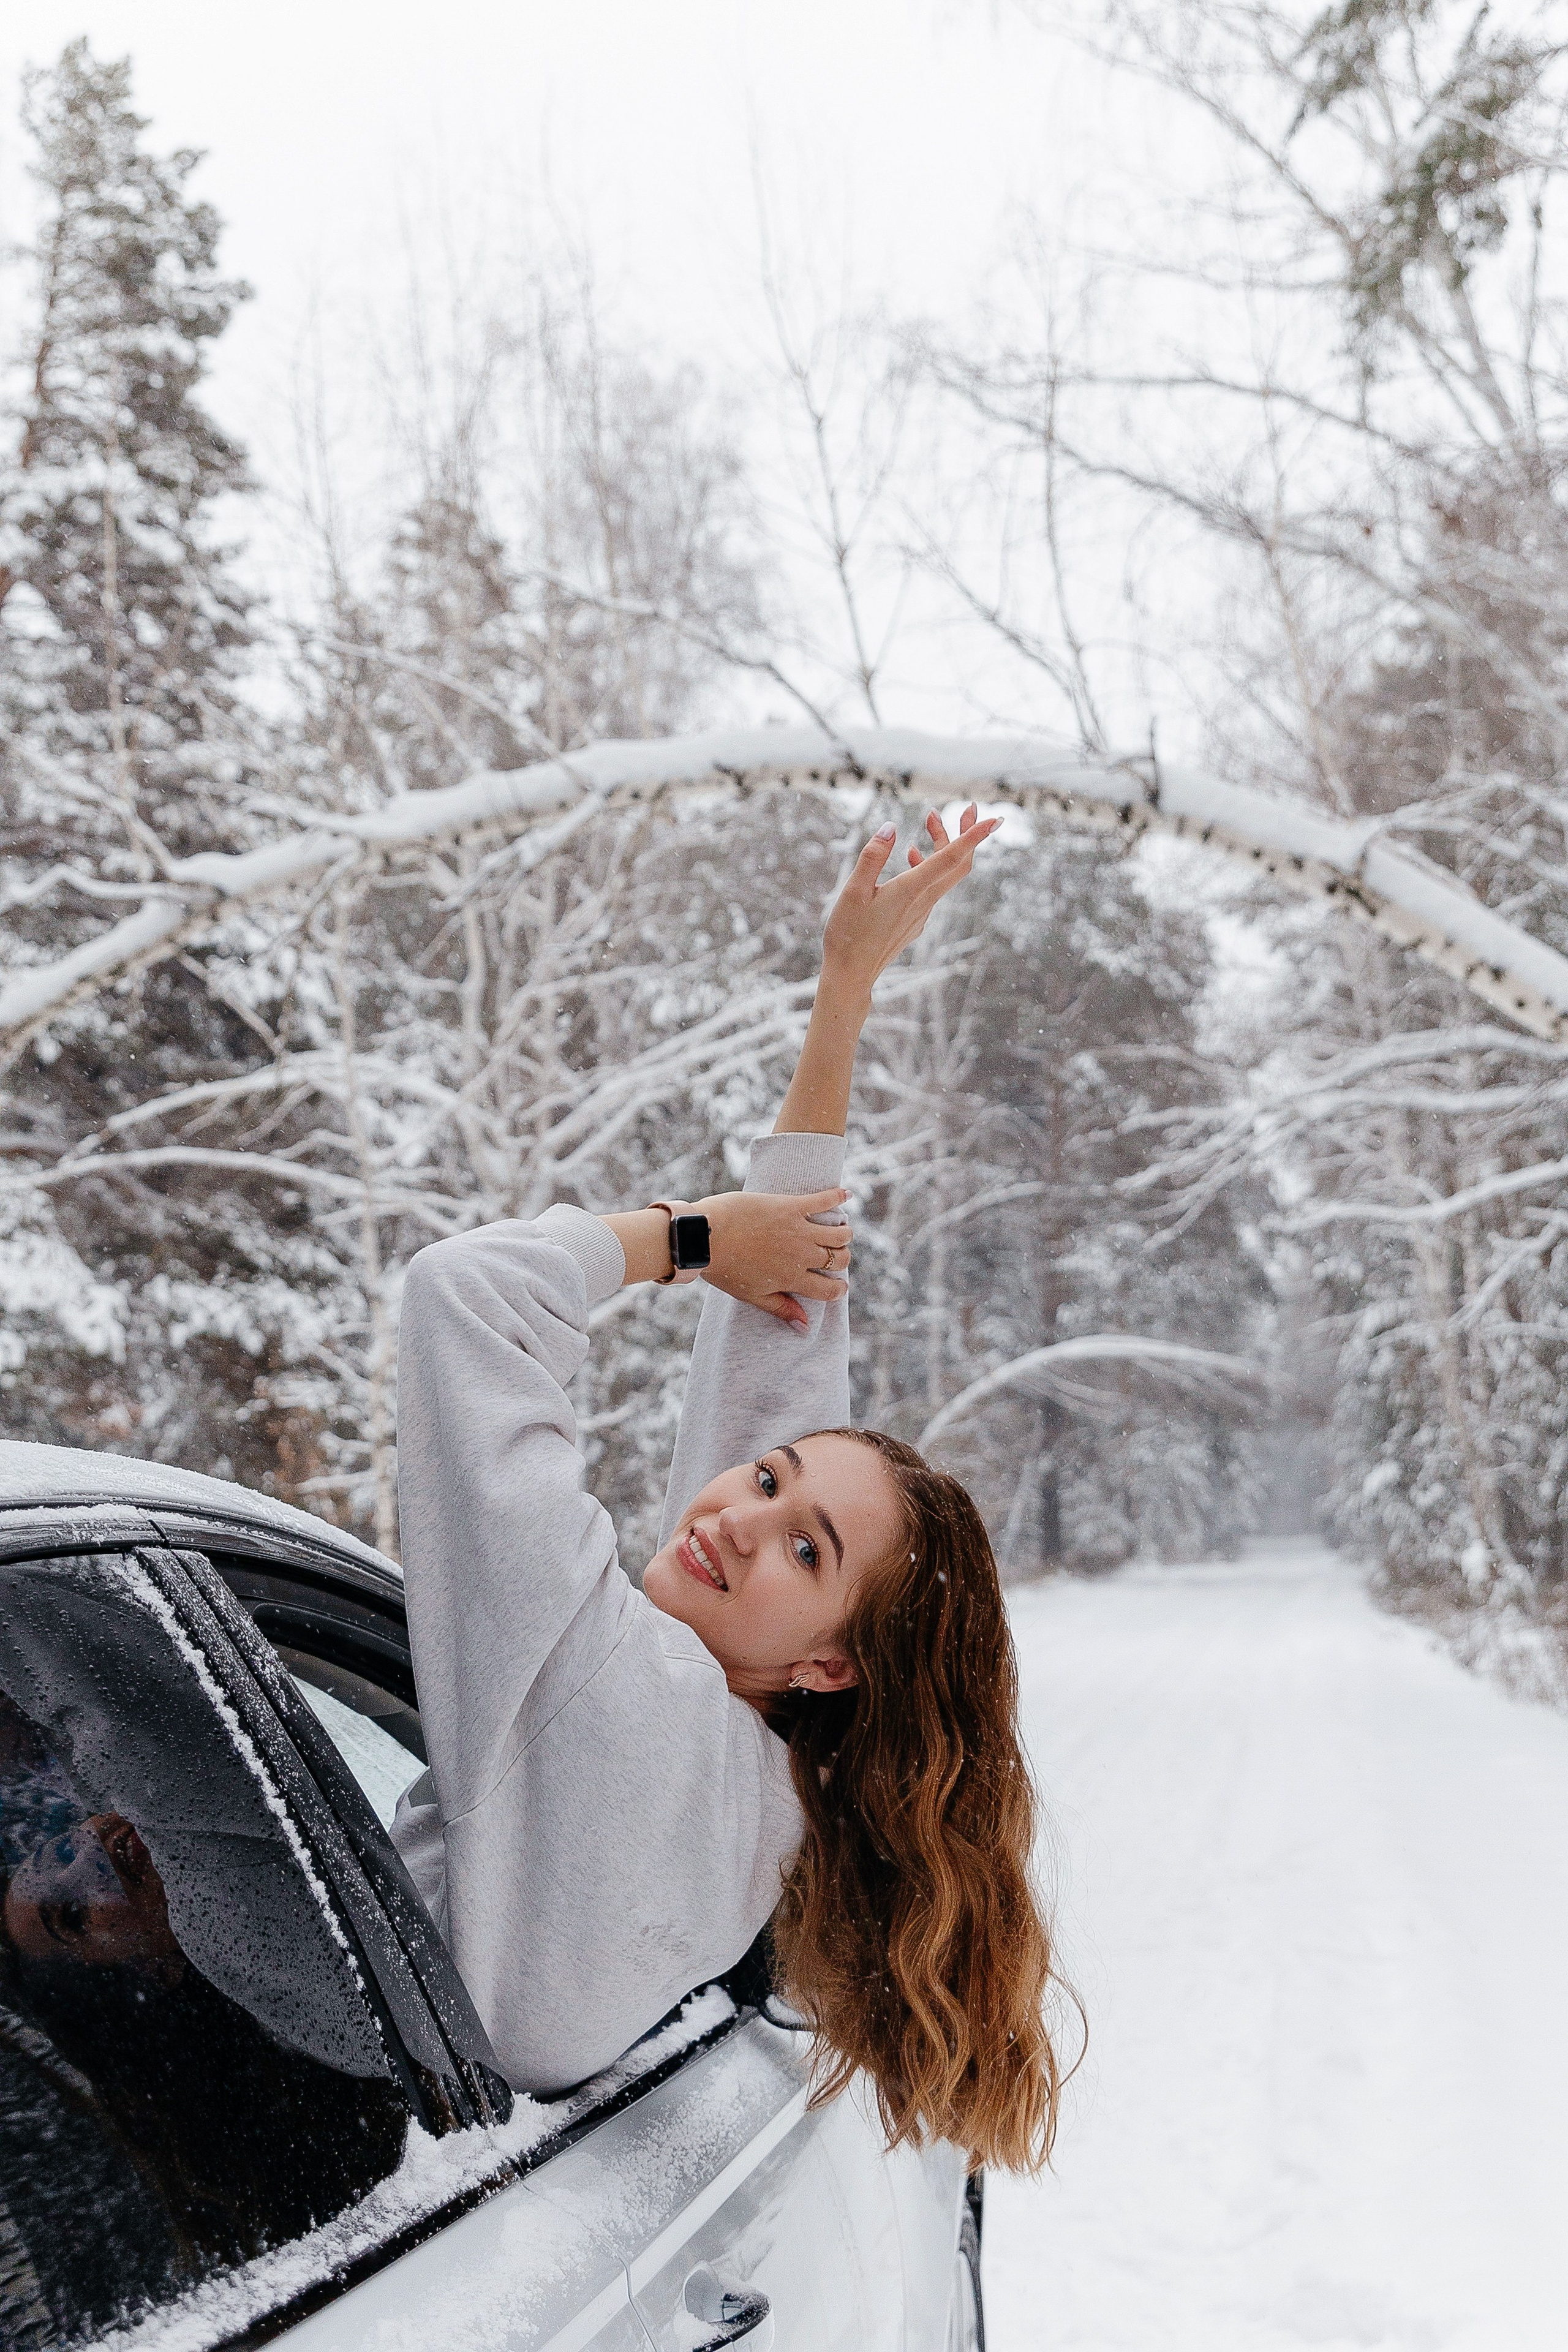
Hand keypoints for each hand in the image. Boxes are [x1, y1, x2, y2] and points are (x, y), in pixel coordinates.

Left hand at [700, 1187, 851, 1330]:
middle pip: (838, 1260)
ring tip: (839, 1231)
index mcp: (792, 1279)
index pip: (829, 1289)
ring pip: (838, 1233)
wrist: (705, 1235)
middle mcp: (801, 1255)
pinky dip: (837, 1197)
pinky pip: (822, 1200)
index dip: (838, 1289)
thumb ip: (781, 1308)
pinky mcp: (790, 1206)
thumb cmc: (723, 1268)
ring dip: (843, 1234)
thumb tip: (805, 1328)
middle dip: (841, 1260)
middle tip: (835, 1256)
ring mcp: (798, 1229)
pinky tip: (844, 1194)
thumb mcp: (752, 1295)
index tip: (839, 1285)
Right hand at [822, 803, 1000, 1005]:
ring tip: (929, 820)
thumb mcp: (852, 891)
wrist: (852, 974)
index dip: (974, 837)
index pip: (951, 858)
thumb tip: (890, 827)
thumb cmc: (848, 934)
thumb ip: (873, 857)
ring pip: (946, 874)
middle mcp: (924, 901)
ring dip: (944, 845)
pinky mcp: (917, 920)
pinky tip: (912, 855)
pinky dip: (931, 864)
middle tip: (968, 806)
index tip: (994, 819)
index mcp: (911, 891)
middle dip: (966, 832)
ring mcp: (923, 913)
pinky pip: (934, 887)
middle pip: (959, 863)